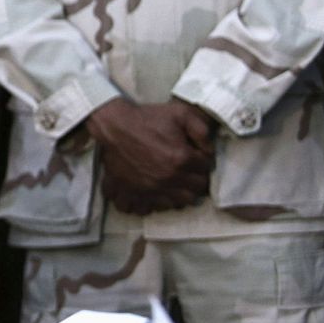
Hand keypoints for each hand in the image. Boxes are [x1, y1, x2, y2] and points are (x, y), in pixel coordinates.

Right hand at [86, 98, 214, 211]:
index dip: (202, 163)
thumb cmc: (147, 118)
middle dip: (193, 182)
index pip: (206, 171)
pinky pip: (145, 209)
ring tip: (172, 184)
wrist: (114, 124)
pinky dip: (150, 205)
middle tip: (186, 173)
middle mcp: (168, 178)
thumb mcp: (180, 113)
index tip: (195, 158)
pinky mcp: (132, 191)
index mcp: (182, 159)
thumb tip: (209, 150)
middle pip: (194, 193)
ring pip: (175, 204)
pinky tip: (152, 195)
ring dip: (176, 195)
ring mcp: (150, 188)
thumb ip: (202, 130)